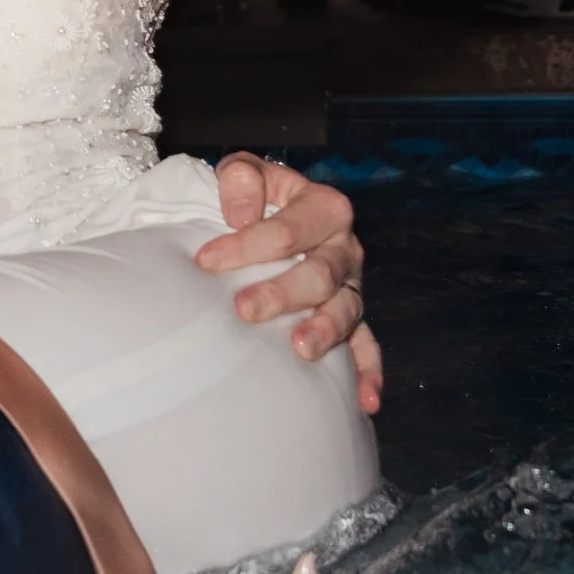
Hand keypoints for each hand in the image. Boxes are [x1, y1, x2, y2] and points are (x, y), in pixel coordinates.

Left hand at [195, 151, 382, 413]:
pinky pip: (367, 346)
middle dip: (282, 292)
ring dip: (324, 330)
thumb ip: (241, 178)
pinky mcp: (351, 318)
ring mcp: (351, 286)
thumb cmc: (255, 198)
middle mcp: (344, 247)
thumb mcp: (244, 172)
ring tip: (299, 348)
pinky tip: (365, 401)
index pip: (287, 229)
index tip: (205, 261)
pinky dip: (368, 372)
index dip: (246, 244)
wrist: (270, 217)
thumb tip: (239, 214)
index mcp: (323, 207)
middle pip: (319, 273)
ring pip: (346, 310)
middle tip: (243, 309)